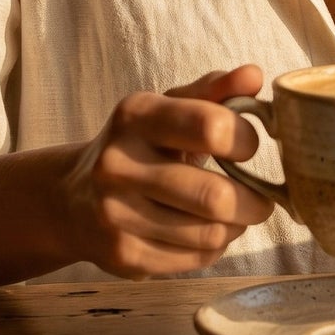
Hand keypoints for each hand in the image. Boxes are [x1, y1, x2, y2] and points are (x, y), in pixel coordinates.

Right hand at [59, 65, 275, 279]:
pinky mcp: (123, 256)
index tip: (249, 147)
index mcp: (135, 116)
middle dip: (254, 201)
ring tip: (234, 214)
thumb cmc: (138, 145)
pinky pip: (196, 259)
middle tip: (262, 198)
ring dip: (236, 226)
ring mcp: (116, 214)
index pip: (212, 127)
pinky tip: (204, 231)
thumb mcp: (168, 108)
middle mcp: (118, 164)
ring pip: (211, 233)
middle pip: (216, 196)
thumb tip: (254, 75)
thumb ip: (214, 91)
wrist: (72, 198)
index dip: (246, 140)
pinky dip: (214, 247)